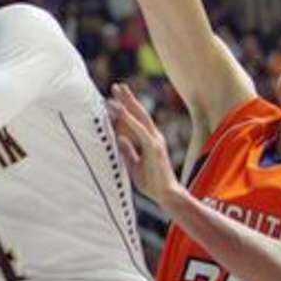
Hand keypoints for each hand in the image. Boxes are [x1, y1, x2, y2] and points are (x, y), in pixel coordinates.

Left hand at [107, 83, 181, 205]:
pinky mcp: (154, 147)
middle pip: (140, 113)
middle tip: (116, 86)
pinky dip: (128, 119)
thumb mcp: (134, 165)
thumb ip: (128, 151)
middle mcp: (154, 137)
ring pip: (139, 117)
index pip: (137, 120)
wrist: (166, 195)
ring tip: (114, 93)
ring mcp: (155, 141)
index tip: (116, 98)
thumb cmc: (152, 183)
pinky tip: (119, 110)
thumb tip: (120, 138)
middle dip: (128, 98)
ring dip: (126, 104)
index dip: (127, 108)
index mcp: (150, 141)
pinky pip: (139, 129)